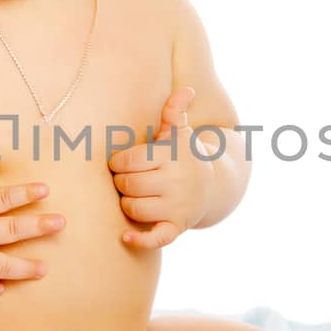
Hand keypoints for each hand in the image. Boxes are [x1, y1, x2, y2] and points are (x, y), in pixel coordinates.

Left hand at [108, 85, 213, 249]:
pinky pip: (156, 238)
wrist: (212, 185)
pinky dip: (140, 240)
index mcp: (172, 155)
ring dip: (127, 204)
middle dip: (121, 182)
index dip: (118, 163)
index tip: (120, 163)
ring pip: (134, 209)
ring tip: (133, 196)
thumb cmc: (184, 155)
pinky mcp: (178, 226)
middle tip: (126, 179)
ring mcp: (178, 206)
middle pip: (128, 185)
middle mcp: (176, 181)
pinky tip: (125, 237)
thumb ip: (174, 111)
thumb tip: (186, 90)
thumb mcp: (179, 132)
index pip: (129, 161)